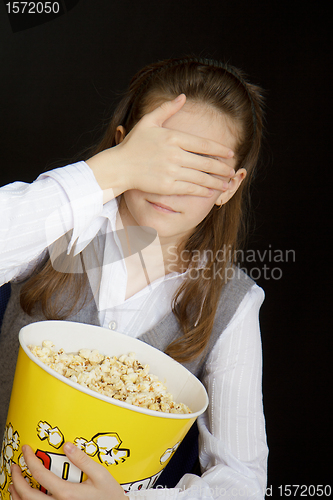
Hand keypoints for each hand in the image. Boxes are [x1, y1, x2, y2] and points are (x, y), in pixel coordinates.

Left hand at [9, 443, 127, 499]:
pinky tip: (24, 498)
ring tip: (13, 483)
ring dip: (16, 495)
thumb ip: (83, 460)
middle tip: (14, 466)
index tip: (26, 450)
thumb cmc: (110, 497)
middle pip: (27, 495)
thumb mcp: (101, 476)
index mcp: (67, 493)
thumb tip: (68, 446)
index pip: (40, 474)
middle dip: (16, 479)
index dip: (30, 460)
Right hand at [87, 94, 235, 201]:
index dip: (219, 149)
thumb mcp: (148, 121)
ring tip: (226, 183)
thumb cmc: (133, 144)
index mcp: (172, 137)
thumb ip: (167, 108)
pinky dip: (202, 190)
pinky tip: (210, 191)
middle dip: (222, 168)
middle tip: (232, 170)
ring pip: (200, 177)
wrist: (119, 167)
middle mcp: (174, 154)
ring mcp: (171, 171)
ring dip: (216, 181)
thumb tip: (183, 96)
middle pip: (205, 162)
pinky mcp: (167, 185)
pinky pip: (190, 188)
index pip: (203, 144)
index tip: (230, 154)